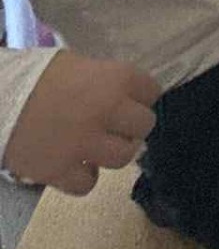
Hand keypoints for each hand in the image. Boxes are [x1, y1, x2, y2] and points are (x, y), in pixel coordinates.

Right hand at [3, 52, 159, 193]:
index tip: (131, 100)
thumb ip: (106, 80)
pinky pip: (88, 184)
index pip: (151, 91)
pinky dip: (84, 177)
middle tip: (117, 126)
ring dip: (113, 152)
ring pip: (124, 157)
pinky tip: (75, 166)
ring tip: (99, 147)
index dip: (142, 96)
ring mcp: (86, 144)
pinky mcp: (61, 171)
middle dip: (133, 126)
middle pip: (144, 125)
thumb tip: (124, 96)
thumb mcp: (79, 65)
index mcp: (114, 78)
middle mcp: (107, 111)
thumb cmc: (37, 76)